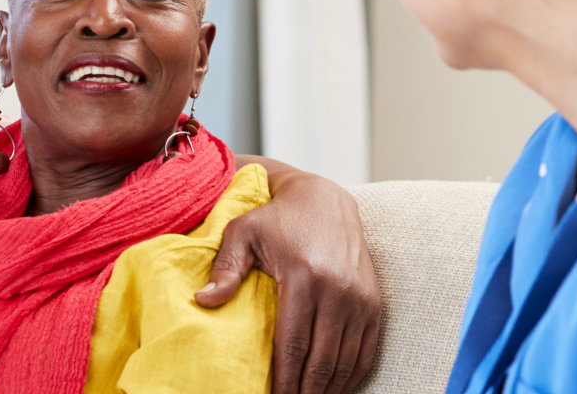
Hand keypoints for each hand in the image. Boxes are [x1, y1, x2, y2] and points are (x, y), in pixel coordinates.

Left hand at [206, 158, 380, 393]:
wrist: (325, 201)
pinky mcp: (373, 302)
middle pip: (321, 360)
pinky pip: (366, 350)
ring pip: (345, 361)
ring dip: (327, 388)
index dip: (284, 379)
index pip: (293, 344)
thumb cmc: (277, 219)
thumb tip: (203, 300)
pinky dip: (350, 374)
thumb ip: (225, 268)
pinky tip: (333, 388)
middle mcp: (337, 290)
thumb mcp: (243, 233)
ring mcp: (360, 298)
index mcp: (303, 277)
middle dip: (304, 391)